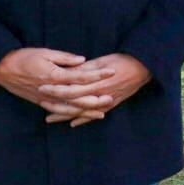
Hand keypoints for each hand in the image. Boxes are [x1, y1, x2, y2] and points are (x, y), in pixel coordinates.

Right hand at [0, 48, 115, 113]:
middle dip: (95, 99)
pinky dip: (70, 116)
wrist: (2, 69)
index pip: (81, 76)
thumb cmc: (24, 57)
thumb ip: (65, 58)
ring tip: (101, 111)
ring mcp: (46, 99)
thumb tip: (83, 60)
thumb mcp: (45, 52)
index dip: (98, 74)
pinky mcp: (41, 103)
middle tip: (111, 97)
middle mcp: (51, 90)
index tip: (111, 71)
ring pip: (69, 109)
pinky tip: (80, 118)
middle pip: (78, 97)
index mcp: (54, 75)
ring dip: (86, 111)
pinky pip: (58, 112)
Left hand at [37, 53, 151, 126]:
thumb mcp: (102, 60)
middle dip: (56, 104)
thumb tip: (68, 72)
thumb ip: (85, 69)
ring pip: (81, 112)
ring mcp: (105, 102)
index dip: (56, 89)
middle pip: (73, 103)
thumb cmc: (123, 60)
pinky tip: (72, 124)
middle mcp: (99, 95)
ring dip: (65, 116)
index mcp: (95, 83)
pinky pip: (94, 115)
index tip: (42, 87)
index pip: (71, 89)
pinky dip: (83, 120)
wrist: (143, 68)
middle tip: (41, 103)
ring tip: (49, 118)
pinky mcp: (111, 104)